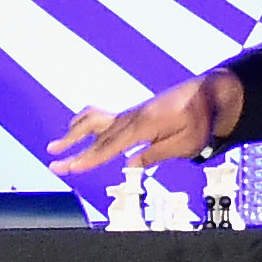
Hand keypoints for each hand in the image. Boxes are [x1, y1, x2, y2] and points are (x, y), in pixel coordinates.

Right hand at [48, 71, 239, 176]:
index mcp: (144, 125)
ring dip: (73, 133)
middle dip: (72, 151)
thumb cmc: (200, 120)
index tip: (70, 168)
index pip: (110, 146)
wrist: (208, 93)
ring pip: (94, 122)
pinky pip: (103, 116)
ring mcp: (130, 113)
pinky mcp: (133, 113)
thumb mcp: (186, 143)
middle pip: (96, 136)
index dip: (88, 159)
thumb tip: (129, 165)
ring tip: (55, 146)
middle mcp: (132, 117)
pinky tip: (76, 128)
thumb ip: (156, 154)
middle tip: (53, 163)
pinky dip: (85, 123)